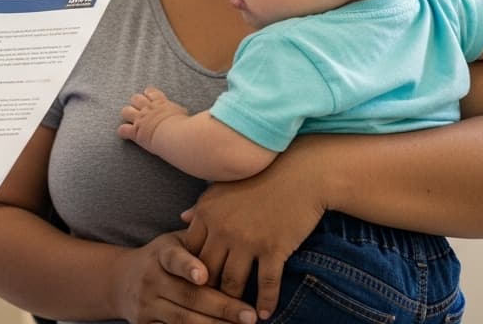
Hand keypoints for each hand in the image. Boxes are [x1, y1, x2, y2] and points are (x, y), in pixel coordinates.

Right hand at [110, 232, 256, 323]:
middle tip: (250, 316)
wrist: (120, 280)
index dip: (188, 267)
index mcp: (161, 254)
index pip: (174, 260)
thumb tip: (225, 220)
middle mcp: (151, 279)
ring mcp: (147, 305)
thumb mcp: (174, 242)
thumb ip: (197, 238)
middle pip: (188, 296)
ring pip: (184, 320)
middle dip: (222, 307)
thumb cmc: (162, 258)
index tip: (204, 275)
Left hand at [118, 86, 187, 147]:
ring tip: (132, 120)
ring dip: (127, 115)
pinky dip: (123, 132)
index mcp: (161, 103)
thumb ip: (180, 112)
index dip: (148, 94)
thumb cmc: (183, 125)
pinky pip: (122, 130)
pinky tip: (126, 135)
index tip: (149, 97)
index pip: (151, 91)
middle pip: (135, 98)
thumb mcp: (183, 113)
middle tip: (140, 110)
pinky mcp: (135, 132)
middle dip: (136, 103)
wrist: (175, 134)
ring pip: (125, 111)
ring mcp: (140, 119)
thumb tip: (185, 113)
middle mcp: (148, 109)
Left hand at [180, 149, 326, 319]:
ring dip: (233, 303)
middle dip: (207, 292)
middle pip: (207, 271)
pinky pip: (266, 283)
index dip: (190, 271)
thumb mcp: (223, 187)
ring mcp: (248, 240)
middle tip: (209, 307)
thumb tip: (181, 217)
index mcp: (207, 213)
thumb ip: (201, 205)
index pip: (189, 252)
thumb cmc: (260, 177)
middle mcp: (223, 229)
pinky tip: (264, 315)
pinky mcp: (274, 248)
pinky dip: (265, 302)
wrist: (301, 173)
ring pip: (233, 282)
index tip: (193, 285)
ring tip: (234, 316)